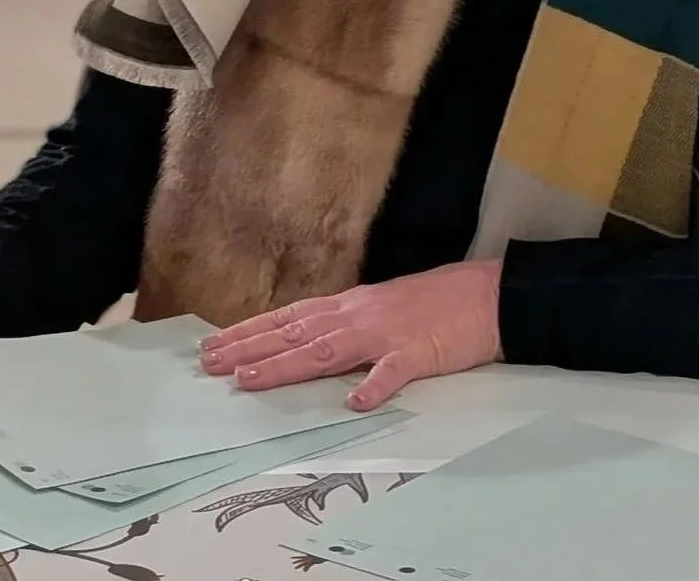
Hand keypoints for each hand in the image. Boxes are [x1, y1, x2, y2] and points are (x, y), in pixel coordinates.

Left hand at [199, 261, 503, 410]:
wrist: (489, 294)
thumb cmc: (438, 303)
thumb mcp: (384, 309)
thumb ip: (349, 326)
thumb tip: (311, 343)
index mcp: (352, 307)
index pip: (290, 319)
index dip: (251, 332)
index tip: (215, 345)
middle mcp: (360, 315)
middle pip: (297, 332)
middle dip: (250, 348)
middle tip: (210, 363)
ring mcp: (388, 333)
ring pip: (329, 349)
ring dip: (288, 364)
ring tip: (252, 379)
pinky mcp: (420, 351)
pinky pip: (395, 371)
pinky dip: (374, 386)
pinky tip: (356, 403)